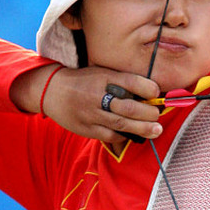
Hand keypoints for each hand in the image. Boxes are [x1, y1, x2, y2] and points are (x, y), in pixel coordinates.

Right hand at [12, 65, 163, 147]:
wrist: (51, 91)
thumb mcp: (100, 73)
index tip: (157, 92)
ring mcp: (91, 114)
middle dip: (148, 113)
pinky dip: (124, 136)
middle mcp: (96, 95)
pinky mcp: (86, 129)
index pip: (130, 82)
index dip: (147, 88)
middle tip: (158, 115)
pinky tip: (134, 135)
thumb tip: (151, 93)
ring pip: (121, 124)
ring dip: (142, 128)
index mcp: (102, 77)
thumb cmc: (84, 81)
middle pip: (128, 107)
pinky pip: (110, 136)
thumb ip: (121, 81)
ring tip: (156, 130)